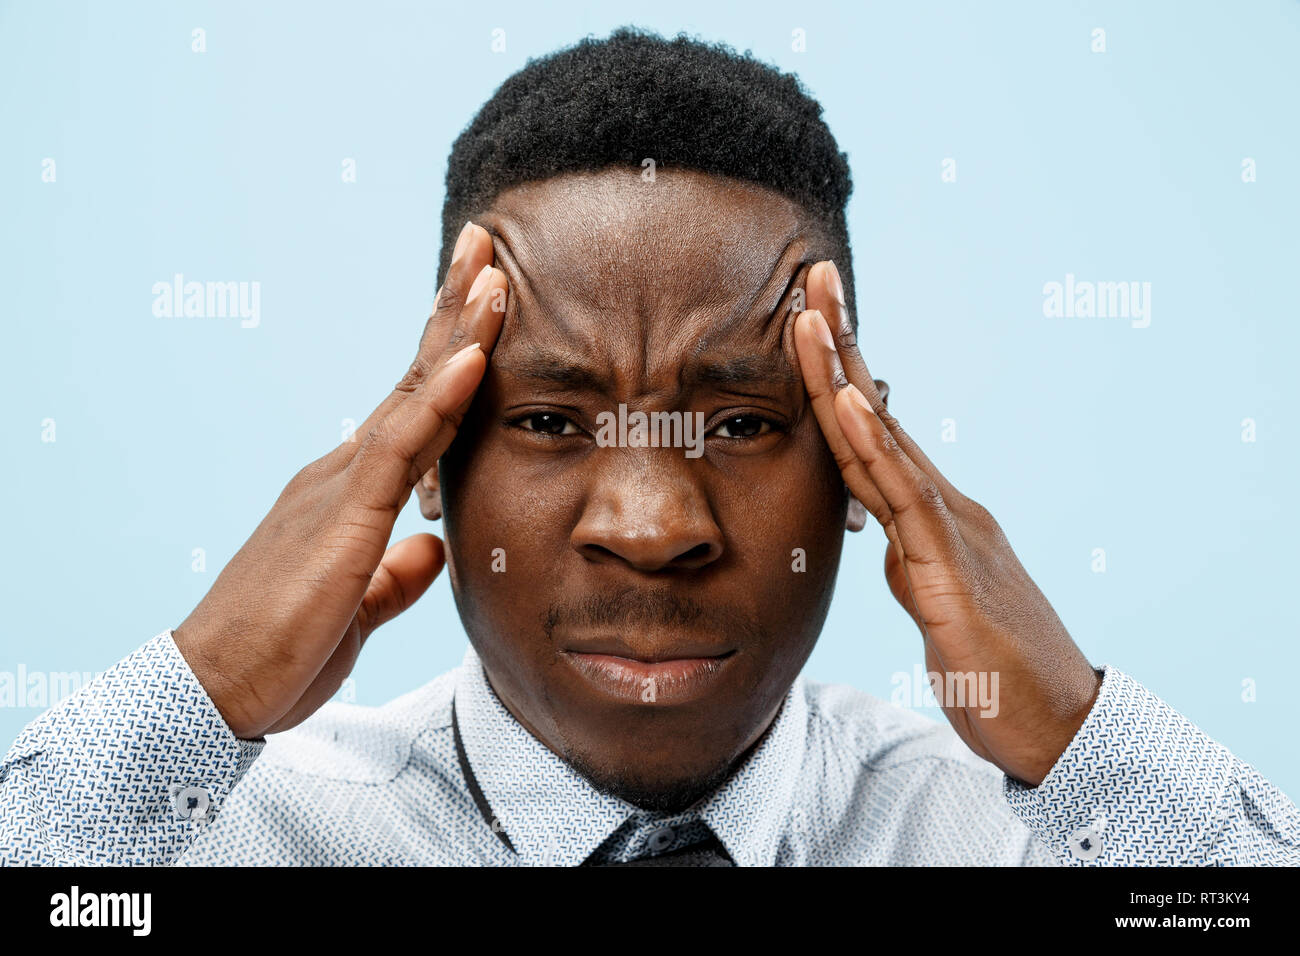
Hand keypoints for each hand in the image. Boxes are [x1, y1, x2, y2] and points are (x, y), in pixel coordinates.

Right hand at [172, 222, 506, 738]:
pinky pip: (401, 447)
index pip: (418, 408)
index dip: (454, 355)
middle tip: (484, 247)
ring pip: (413, 394)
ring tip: (492, 272)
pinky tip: (472, 356)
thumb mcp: (361, 606)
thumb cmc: (282, 648)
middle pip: (416, 379)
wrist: (218, 686)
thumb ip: (398, 572)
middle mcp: (346, 471)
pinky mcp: (341, 516)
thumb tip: (434, 546)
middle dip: (453, 310)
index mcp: (354, 491)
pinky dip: (440, 398)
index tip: (485, 303)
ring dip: (457, 331)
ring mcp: (341, 485)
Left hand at [793, 261, 1100, 785]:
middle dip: (844, 342)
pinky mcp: (951, 568)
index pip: (872, 431)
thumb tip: (882, 537)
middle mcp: (942, 505)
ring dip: (844, 376)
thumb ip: (909, 561)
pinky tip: (845, 403)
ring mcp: (949, 530)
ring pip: (884, 441)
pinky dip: (872, 446)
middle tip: (814, 275)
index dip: (839, 374)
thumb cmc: (996, 667)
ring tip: (813, 315)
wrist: (1056, 726)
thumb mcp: (934, 603)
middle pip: (878, 414)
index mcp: (930, 514)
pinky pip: (904, 498)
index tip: (811, 317)